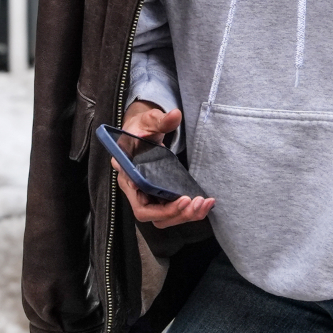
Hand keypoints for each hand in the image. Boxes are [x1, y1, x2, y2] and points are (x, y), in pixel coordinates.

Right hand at [114, 100, 212, 229]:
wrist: (144, 131)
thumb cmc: (142, 128)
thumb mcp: (149, 120)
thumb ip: (160, 119)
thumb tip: (175, 115)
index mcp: (127, 174)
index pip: (139, 203)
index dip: (160, 207)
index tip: (182, 199)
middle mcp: (135, 189)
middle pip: (152, 215)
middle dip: (176, 213)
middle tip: (196, 203)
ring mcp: (147, 194)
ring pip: (163, 217)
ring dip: (185, 215)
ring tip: (204, 204)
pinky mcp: (159, 195)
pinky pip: (172, 210)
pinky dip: (189, 211)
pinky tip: (205, 203)